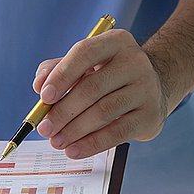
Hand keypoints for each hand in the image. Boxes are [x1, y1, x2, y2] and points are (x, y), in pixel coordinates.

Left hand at [32, 29, 173, 158]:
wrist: (153, 89)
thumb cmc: (109, 77)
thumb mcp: (85, 65)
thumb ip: (57, 70)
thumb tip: (39, 86)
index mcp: (115, 42)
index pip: (84, 53)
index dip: (62, 75)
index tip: (43, 97)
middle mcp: (134, 61)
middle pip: (92, 88)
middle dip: (63, 111)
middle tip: (45, 129)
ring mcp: (146, 88)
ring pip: (104, 112)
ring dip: (75, 130)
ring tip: (56, 142)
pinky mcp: (150, 115)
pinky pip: (117, 132)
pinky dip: (92, 144)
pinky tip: (74, 151)